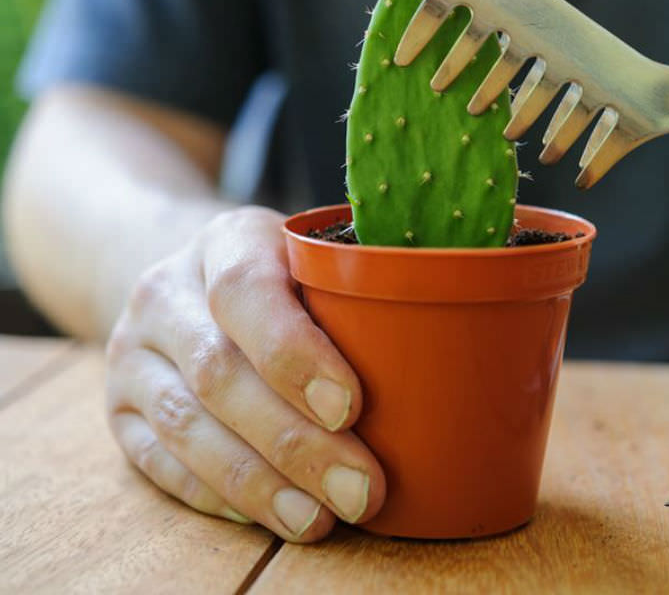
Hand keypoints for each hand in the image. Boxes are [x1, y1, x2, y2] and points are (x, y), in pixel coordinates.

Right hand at [105, 206, 385, 540]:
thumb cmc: (282, 272)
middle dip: (295, 442)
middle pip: (221, 373)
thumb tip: (457, 356)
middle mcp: (165, 292)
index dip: (296, 353)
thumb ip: (362, 287)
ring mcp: (133, 353)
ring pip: (188, 426)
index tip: (352, 407)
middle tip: (361, 488)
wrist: (187, 277)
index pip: (246, 290)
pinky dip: (223, 496)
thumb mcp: (315, 254)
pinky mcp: (120, 409)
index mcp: (225, 240)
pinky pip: (162, 462)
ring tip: (322, 518)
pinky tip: (274, 514)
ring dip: (260, 483)